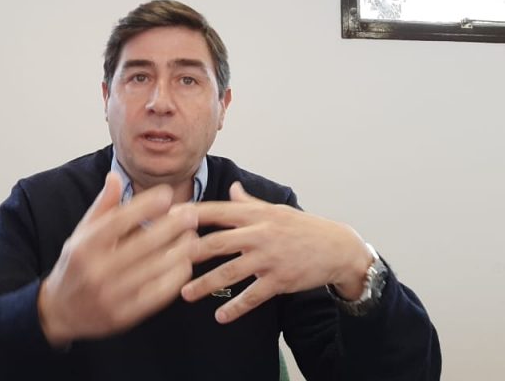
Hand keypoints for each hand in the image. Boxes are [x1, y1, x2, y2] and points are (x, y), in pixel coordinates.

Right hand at [38, 172, 198, 345]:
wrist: (61, 311)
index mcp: (85, 246)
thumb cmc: (76, 265)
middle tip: (192, 215)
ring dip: (179, 252)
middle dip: (171, 227)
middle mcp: (96, 270)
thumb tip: (114, 177)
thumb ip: (101, 207)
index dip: (145, 206)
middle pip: (142, 244)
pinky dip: (174, 278)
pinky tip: (185, 264)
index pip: (118, 220)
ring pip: (154, 269)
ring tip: (193, 238)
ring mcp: (110, 295)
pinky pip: (156, 295)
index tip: (167, 194)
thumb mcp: (82, 233)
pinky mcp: (123, 315)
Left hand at [181, 182, 372, 323]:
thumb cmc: (303, 227)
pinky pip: (252, 296)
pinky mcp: (279, 280)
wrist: (338, 247)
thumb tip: (231, 189)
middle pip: (217, 242)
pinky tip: (220, 316)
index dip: (191, 215)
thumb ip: (249, 202)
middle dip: (190, 252)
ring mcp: (269, 258)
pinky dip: (235, 308)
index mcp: (255, 214)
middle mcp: (259, 233)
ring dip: (205, 284)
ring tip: (185, 294)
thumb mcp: (275, 209)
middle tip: (166, 261)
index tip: (167, 219)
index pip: (217, 212)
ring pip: (230, 272)